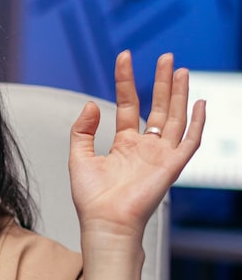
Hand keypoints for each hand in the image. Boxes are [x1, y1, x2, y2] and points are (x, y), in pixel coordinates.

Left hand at [68, 50, 205, 243]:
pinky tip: (200, 102)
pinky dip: (198, 122)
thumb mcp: (78, 157)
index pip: (129, 104)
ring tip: (179, 69)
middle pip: (159, 107)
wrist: (104, 222)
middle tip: (166, 56)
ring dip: (179, 93)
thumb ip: (82, 130)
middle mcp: (145, 148)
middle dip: (162, 81)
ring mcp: (161, 156)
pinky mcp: (172, 166)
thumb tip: (92, 103)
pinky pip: (190, 141)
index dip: (126, 81)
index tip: (124, 57)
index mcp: (124, 146)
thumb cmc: (92, 199)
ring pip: (176, 118)